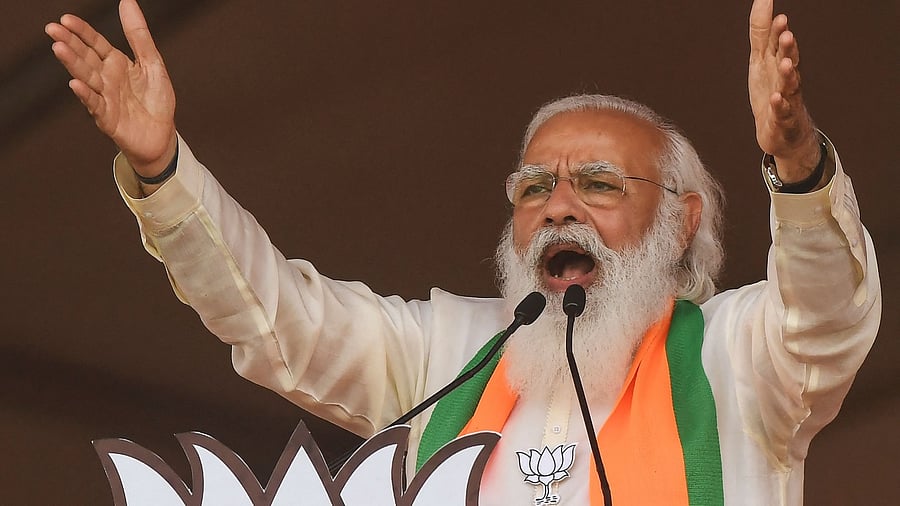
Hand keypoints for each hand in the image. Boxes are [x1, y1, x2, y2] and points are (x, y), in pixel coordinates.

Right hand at [46, 0, 176, 177]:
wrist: (162, 135)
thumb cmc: (156, 100)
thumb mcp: (152, 63)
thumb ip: (139, 35)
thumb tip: (127, 1)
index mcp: (115, 63)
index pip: (95, 43)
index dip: (82, 31)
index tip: (66, 19)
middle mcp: (106, 79)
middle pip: (85, 58)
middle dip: (69, 43)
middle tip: (52, 29)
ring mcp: (105, 98)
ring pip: (86, 78)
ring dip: (72, 64)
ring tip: (59, 48)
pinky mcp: (107, 118)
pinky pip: (95, 105)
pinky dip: (86, 95)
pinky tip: (76, 84)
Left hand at [748, 0, 820, 181]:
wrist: (783, 132)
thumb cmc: (771, 91)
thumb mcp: (761, 60)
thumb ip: (762, 33)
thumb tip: (763, 0)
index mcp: (779, 64)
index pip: (780, 45)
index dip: (778, 32)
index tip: (779, 17)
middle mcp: (786, 79)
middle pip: (788, 61)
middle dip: (787, 48)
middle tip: (786, 34)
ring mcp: (786, 100)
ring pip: (789, 86)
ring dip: (787, 75)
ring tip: (785, 64)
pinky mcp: (781, 120)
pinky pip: (782, 112)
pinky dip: (779, 106)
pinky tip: (775, 99)